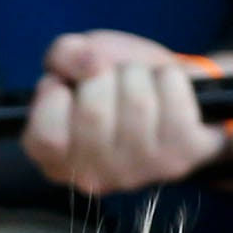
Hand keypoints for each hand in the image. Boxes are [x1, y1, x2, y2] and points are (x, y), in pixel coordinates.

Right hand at [23, 30, 228, 192]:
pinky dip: (169, 76)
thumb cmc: (114, 82)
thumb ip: (62, 55)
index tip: (70, 86)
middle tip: (111, 84)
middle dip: (103, 75)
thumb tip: (91, 64)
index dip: (55, 94)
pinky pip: (172, 92)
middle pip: (94, 112)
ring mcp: (142, 171)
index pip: (47, 136)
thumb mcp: (74, 62)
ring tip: (140, 86)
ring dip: (138, 74)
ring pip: (137, 100)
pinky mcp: (184, 155)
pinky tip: (166, 93)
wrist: (169, 91)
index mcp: (58, 162)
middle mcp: (96, 178)